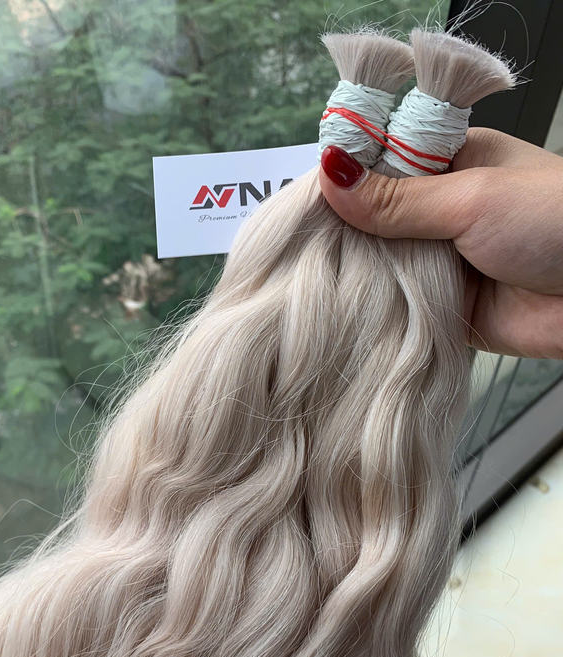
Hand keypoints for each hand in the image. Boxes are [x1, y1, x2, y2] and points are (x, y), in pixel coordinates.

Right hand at [318, 129, 562, 359]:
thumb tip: (330, 175)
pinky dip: (376, 313)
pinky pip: (398, 309)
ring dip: (357, 275)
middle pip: (375, 219)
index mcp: (452, 164)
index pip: (381, 164)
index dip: (344, 178)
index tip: (303, 199)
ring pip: (382, 266)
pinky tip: (340, 313)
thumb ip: (397, 198)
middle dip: (344, 233)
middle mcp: (442, 212)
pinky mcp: (444, 309)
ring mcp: (441, 262)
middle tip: (297, 247)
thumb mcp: (470, 198)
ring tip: (308, 281)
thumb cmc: (554, 223)